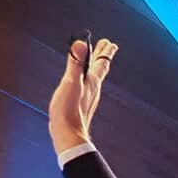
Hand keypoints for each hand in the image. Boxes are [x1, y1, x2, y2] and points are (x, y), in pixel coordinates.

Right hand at [49, 36, 116, 152]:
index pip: (101, 62)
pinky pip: (87, 86)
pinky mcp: (81, 104)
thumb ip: (76, 63)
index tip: (109, 43)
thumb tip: (81, 43)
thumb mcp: (71, 83)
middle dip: (102, 55)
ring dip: (95, 66)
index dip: (105, 51)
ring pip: (94, 77)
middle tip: (107, 45)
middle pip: (99, 68)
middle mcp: (93, 88)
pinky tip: (83, 82)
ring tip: (96, 61)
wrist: (68, 135)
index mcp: (92, 82)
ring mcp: (88, 97)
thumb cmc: (68, 111)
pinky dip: (87, 77)